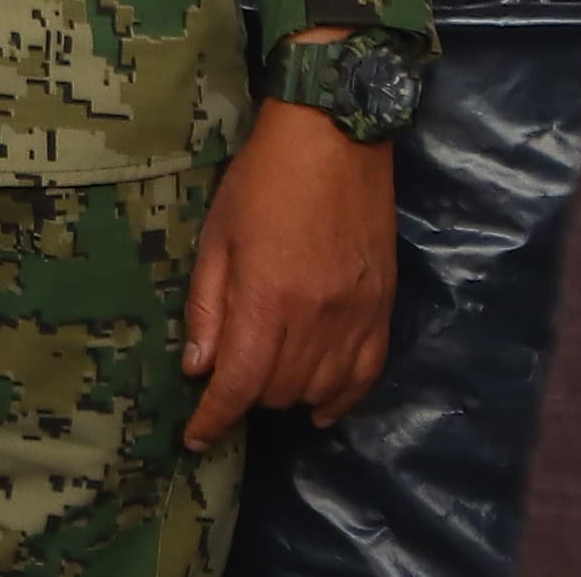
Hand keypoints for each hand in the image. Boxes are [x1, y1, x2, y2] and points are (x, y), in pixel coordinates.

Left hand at [184, 93, 399, 444]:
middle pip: (278, 390)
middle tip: (226, 378)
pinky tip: (321, 405)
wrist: (336, 142)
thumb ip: (209, 306)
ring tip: (265, 381)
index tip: (196, 439)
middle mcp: (316, 318)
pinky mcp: (383, 311)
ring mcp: (356, 318)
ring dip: (287, 395)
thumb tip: (199, 369)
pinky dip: (341, 398)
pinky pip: (365, 376)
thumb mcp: (217, 237)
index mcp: (267, 298)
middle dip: (245, 396)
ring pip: (319, 391)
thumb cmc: (262, 181)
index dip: (215, 419)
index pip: (239, 383)